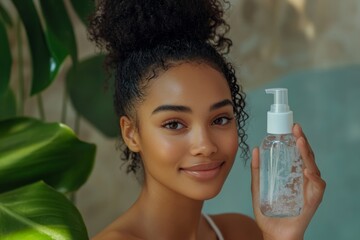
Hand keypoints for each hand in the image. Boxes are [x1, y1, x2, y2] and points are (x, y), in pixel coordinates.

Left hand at [251, 124, 325, 239]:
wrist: (273, 232)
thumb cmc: (268, 212)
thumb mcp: (257, 187)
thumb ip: (257, 170)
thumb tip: (255, 149)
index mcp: (291, 174)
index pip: (296, 153)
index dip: (296, 139)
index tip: (291, 127)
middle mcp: (302, 179)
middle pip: (306, 156)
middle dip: (302, 141)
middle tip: (296, 128)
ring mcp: (308, 189)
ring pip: (313, 167)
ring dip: (307, 154)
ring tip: (300, 142)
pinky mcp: (312, 200)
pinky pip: (317, 186)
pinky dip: (314, 177)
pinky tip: (306, 170)